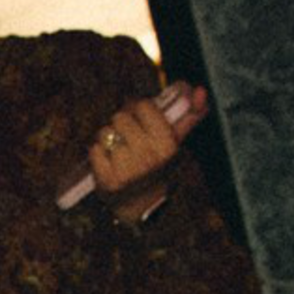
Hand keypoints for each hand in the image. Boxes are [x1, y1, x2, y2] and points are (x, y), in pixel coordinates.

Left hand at [88, 82, 206, 208]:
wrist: (141, 203)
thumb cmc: (157, 165)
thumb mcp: (174, 142)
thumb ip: (187, 115)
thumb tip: (199, 90)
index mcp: (167, 145)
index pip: (143, 106)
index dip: (139, 109)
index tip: (141, 118)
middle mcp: (148, 157)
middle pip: (121, 116)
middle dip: (123, 123)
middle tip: (129, 137)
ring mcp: (126, 169)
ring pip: (105, 131)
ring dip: (109, 138)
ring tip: (120, 150)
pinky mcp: (106, 179)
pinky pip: (94, 149)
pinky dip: (99, 153)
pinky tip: (110, 162)